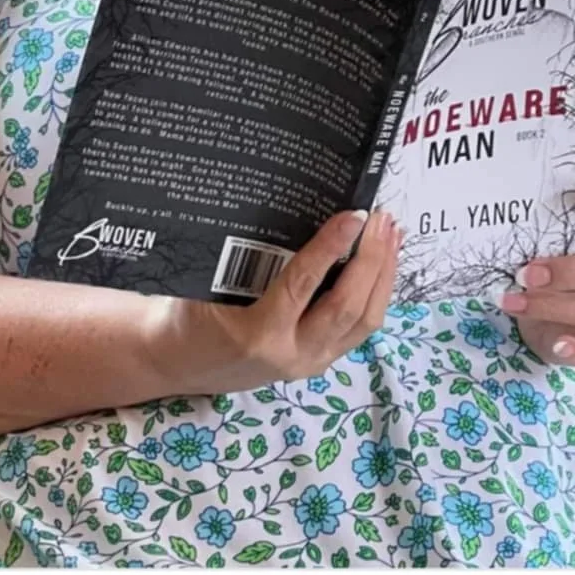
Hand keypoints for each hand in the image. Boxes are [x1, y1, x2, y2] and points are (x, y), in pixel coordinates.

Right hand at [177, 208, 401, 393]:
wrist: (183, 367)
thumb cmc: (190, 318)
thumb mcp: (206, 285)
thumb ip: (246, 259)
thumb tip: (292, 208)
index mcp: (256, 334)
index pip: (302, 285)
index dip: (329, 248)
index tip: (352, 215)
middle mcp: (291, 354)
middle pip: (346, 306)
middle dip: (371, 259)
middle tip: (380, 217)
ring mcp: (311, 362)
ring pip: (364, 321)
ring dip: (383, 274)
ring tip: (391, 233)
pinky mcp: (321, 362)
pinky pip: (360, 328)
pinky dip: (377, 293)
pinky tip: (383, 263)